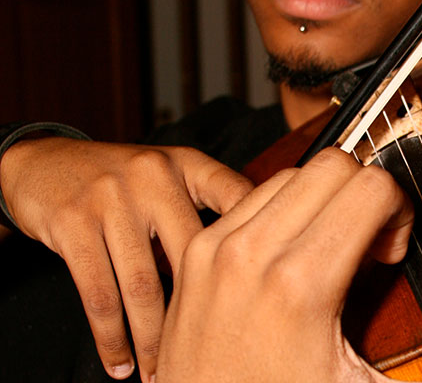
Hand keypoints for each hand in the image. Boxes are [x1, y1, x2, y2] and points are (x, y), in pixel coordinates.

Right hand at [0, 138, 253, 381]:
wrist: (45, 163)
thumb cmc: (122, 179)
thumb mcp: (170, 174)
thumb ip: (210, 203)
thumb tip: (261, 252)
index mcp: (187, 165)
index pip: (237, 195)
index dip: (262, 237)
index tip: (273, 286)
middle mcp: (155, 175)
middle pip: (194, 256)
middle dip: (205, 313)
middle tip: (215, 351)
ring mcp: (113, 198)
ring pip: (144, 285)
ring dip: (153, 340)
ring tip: (161, 372)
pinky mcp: (74, 223)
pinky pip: (99, 295)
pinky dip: (111, 339)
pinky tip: (121, 363)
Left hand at [156, 148, 414, 382]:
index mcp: (301, 284)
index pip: (371, 187)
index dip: (398, 211)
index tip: (392, 247)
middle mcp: (254, 252)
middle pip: (336, 164)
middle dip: (365, 194)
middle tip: (367, 242)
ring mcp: (220, 245)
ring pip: (295, 171)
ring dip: (324, 198)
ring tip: (329, 246)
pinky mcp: (197, 247)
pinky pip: (255, 191)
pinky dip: (285, 206)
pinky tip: (291, 249)